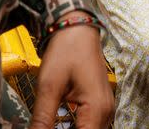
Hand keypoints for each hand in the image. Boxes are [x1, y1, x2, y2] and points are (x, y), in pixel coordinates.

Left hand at [30, 13, 113, 128]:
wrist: (77, 28)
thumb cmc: (66, 50)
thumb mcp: (49, 86)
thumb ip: (42, 119)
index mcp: (97, 108)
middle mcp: (106, 111)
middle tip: (45, 126)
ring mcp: (105, 107)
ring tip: (51, 123)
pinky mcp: (100, 104)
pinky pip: (91, 125)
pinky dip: (77, 128)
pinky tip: (61, 124)